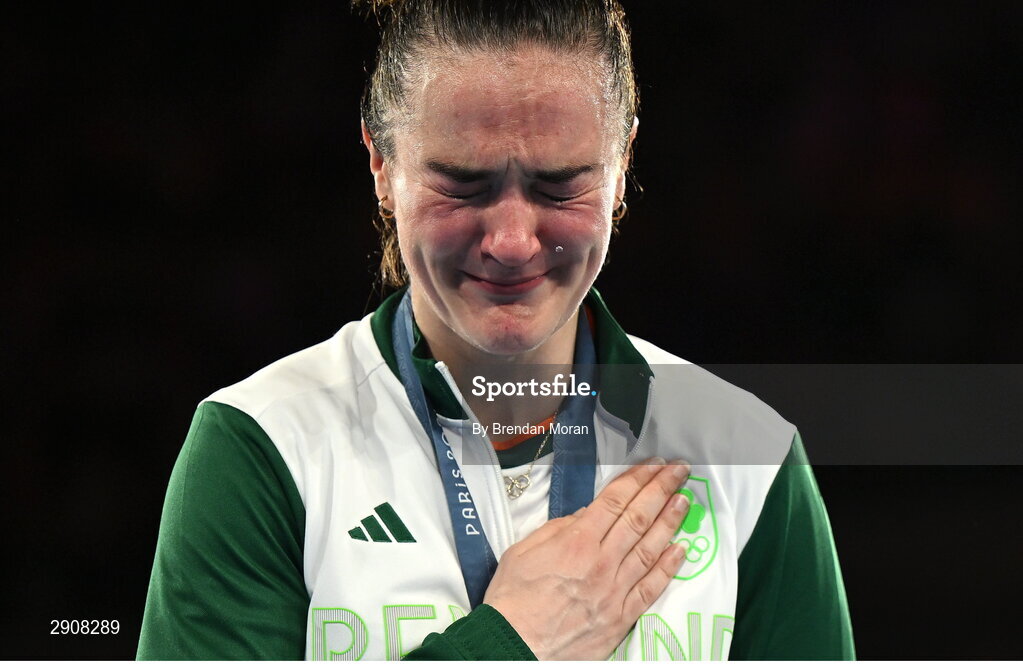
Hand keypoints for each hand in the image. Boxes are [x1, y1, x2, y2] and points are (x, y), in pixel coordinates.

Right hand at [483, 458, 690, 659]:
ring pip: (650, 548)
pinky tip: (681, 549)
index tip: (654, 464)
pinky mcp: (620, 617)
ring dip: (671, 522)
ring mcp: (615, 591)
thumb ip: (557, 529)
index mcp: (577, 542)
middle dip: (661, 489)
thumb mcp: (523, 551)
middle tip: (679, 471)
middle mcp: (601, 563)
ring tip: (684, 501)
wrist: (512, 646)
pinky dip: (668, 568)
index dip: (638, 478)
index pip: (615, 500)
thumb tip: (584, 516)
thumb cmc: (512, 598)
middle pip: (638, 518)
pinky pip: (650, 589)